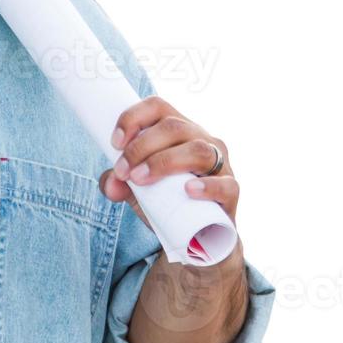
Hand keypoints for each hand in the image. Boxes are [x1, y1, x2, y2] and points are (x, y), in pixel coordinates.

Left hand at [98, 96, 238, 226]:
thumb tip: (111, 183)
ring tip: (141, 179)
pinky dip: (206, 186)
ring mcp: (220, 163)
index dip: (133, 118)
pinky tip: (188, 191)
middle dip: (141, 147)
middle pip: (173, 126)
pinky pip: (225, 184)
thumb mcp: (136, 189)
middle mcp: (201, 138)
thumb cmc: (165, 200)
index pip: (157, 106)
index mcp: (177, 129)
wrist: (195, 236)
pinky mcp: (231, 190)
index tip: (114, 143)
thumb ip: (118, 182)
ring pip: (198, 149)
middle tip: (123, 172)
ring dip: (164, 162)